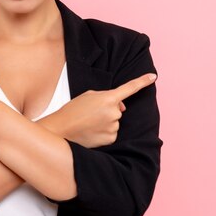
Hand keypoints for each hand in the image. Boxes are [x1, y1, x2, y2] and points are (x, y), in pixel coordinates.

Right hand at [41, 73, 156, 147]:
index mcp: (108, 98)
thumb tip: (122, 108)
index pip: (129, 88)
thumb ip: (107, 98)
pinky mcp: (110, 138)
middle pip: (118, 109)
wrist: (61, 130)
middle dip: (108, 110)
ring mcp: (113, 126)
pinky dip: (104, 132)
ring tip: (89, 122)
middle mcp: (113, 112)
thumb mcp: (88, 96)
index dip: (143, 81)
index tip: (153, 77)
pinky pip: (112, 133)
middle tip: (91, 113)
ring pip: (115, 122)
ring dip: (105, 121)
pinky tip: (92, 131)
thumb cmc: (73, 111)